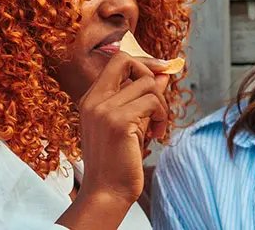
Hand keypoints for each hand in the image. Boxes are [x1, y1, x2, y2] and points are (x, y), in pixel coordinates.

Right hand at [76, 52, 169, 205]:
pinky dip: (161, 117)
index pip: (117, 61)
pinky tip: (155, 136)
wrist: (106, 193)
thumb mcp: (130, 124)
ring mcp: (104, 109)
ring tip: (156, 128)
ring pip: (147, 84)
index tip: (160, 72)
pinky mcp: (118, 121)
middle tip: (159, 98)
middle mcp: (94, 100)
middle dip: (150, 71)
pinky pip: (152, 103)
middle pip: (126, 60)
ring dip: (160, 105)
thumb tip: (163, 75)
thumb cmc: (117, 162)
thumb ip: (142, 98)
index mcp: (91, 99)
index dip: (141, 62)